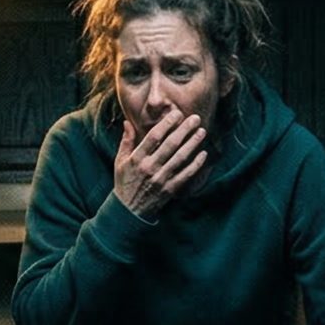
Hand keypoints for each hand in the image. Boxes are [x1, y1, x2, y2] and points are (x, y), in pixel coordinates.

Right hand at [113, 105, 206, 219]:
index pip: (153, 137)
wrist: (128, 210)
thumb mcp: (120, 161)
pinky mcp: (169, 190)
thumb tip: (127, 122)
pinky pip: (185, 175)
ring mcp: (160, 179)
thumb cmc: (124, 182)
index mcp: (137, 159)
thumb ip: (126, 141)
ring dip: (193, 144)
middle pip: (170, 145)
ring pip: (180, 158)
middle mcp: (149, 168)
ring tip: (202, 132)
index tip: (177, 113)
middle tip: (195, 118)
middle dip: (184, 130)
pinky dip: (196, 164)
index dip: (166, 123)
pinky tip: (203, 154)